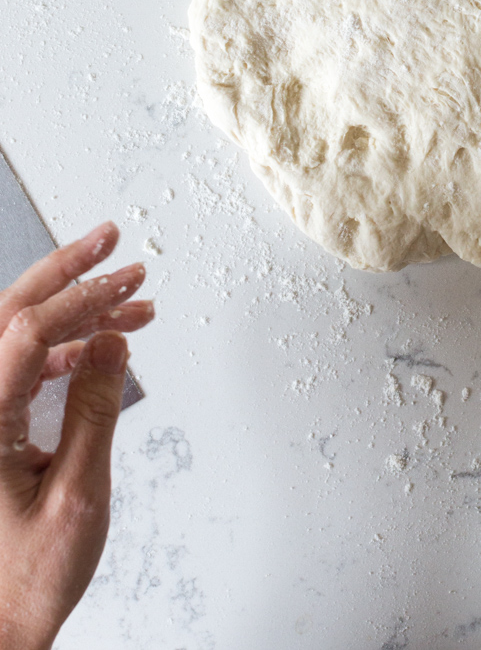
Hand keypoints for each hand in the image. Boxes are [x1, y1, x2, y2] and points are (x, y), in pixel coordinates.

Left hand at [0, 223, 153, 649]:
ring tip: (131, 294)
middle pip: (10, 313)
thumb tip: (113, 339)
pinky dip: (64, 346)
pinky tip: (105, 345)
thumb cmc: (25, 579)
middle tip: (110, 239)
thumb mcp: (77, 496)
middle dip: (65, 271)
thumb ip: (96, 411)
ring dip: (73, 309)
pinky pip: (21, 367)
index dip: (82, 297)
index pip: (29, 331)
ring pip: (17, 336)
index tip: (129, 279)